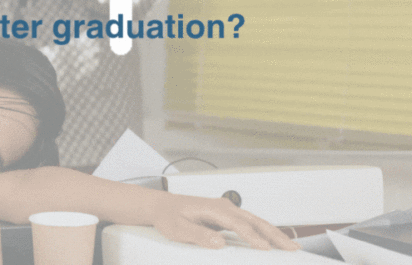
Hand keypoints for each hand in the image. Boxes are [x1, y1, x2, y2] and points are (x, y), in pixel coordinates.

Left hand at [152, 195, 300, 250]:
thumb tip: (219, 243)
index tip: (265, 248)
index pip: (238, 223)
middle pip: (254, 220)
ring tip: (291, 246)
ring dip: (273, 233)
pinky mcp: (227, 217)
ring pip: (255, 221)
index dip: (252, 236)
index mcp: (213, 208)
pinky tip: (273, 241)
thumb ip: (198, 235)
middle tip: (292, 248)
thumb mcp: (177, 229)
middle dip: (274, 234)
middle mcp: (223, 207)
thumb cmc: (168, 216)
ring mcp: (227, 211)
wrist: (161, 206)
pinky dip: (264, 232)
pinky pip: (249, 224)